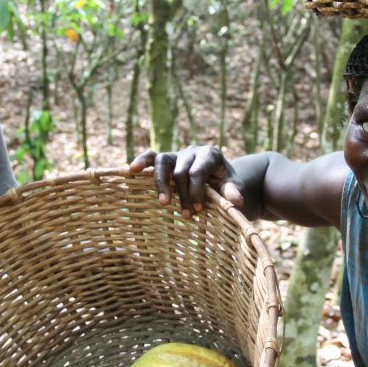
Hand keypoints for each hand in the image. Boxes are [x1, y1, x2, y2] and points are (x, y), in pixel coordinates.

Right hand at [128, 146, 244, 214]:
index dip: (196, 192)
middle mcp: (192, 151)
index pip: (198, 172)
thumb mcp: (233, 186)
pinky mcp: (166, 160)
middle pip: (181, 171)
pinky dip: (142, 161)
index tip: (199, 211)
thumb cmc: (226, 183)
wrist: (219, 177)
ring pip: (162, 160)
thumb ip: (233, 191)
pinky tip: (131, 170)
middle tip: (187, 216)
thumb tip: (236, 201)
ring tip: (163, 203)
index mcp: (210, 154)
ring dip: (161, 183)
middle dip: (183, 195)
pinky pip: (151, 156)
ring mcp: (177, 154)